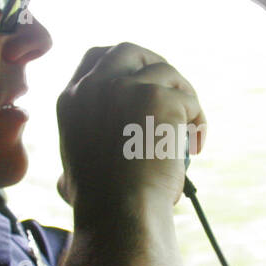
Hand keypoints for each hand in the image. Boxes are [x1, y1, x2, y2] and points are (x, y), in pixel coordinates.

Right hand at [56, 42, 206, 212]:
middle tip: (173, 93)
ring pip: (167, 74)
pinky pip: (189, 100)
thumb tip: (68, 180)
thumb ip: (81, 155)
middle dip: (155, 65)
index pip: (97, 58)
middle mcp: (95, 85)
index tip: (142, 82)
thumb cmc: (100, 206)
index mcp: (72, 99)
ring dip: (183, 97)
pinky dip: (197, 120)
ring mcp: (127, 87)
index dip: (124, 65)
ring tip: (188, 131)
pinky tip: (195, 144)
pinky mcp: (159, 97)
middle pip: (131, 51)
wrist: (120, 214)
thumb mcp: (72, 170)